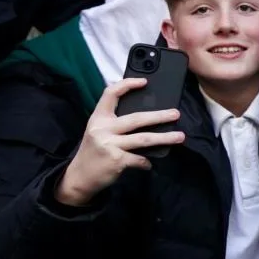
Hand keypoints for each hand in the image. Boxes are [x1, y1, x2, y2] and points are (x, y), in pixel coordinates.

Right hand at [55, 78, 183, 205]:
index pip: (110, 94)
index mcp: (98, 118)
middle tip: (176, 114)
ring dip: (164, 138)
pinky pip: (139, 159)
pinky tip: (149, 163)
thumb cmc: (94, 151)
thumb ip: (116, 122)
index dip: (126, 85)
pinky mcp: (116, 160)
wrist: (79, 177)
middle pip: (135, 118)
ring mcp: (109, 144)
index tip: (144, 81)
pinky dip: (146, 161)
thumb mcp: (98, 132)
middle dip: (159, 116)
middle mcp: (102, 129)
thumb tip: (148, 117)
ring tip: (180, 136)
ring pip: (143, 139)